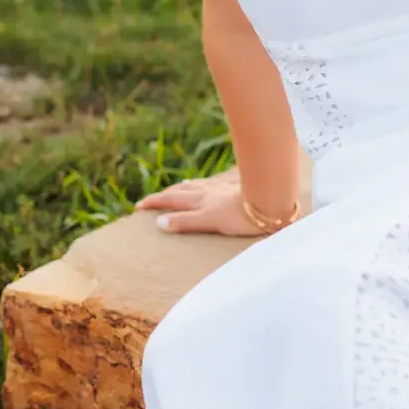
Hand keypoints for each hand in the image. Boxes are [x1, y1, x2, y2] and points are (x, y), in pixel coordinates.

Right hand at [135, 174, 267, 236]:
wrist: (270, 200)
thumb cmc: (242, 215)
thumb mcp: (210, 221)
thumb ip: (186, 223)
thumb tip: (160, 223)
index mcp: (200, 201)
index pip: (172, 200)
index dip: (154, 202)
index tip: (139, 206)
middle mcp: (208, 192)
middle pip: (182, 191)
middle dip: (165, 195)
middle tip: (152, 199)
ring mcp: (223, 188)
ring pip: (198, 186)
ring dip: (184, 188)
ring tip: (178, 189)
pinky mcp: (237, 186)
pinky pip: (216, 184)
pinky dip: (206, 186)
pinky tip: (212, 185)